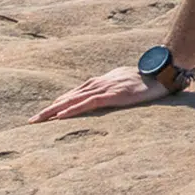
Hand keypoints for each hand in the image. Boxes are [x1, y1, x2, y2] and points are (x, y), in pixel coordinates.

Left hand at [30, 66, 169, 122]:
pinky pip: (87, 104)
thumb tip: (113, 92)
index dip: (61, 101)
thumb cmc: (149, 79)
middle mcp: (100, 83)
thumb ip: (116, 86)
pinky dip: (72, 110)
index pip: (76, 92)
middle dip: (50, 108)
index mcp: (103, 80)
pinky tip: (60, 117)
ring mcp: (105, 88)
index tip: (47, 111)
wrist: (162, 74)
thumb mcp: (128, 81)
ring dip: (54, 110)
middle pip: (69, 96)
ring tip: (38, 119)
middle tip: (32, 120)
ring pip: (73, 100)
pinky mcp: (111, 95)